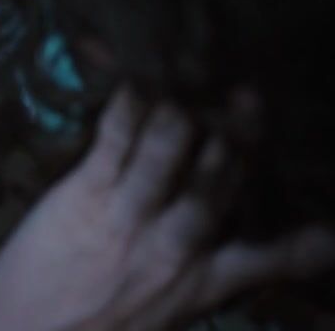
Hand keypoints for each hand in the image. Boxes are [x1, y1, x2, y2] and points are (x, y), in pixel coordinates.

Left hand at [0, 89, 334, 330]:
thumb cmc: (87, 329)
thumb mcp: (158, 318)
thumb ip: (191, 281)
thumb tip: (217, 249)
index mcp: (198, 287)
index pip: (264, 262)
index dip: (302, 246)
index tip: (328, 233)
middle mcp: (173, 250)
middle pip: (218, 187)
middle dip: (236, 142)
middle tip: (247, 100)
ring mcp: (127, 219)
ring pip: (168, 160)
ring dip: (181, 121)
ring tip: (191, 93)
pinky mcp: (83, 197)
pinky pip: (112, 146)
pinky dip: (126, 113)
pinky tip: (134, 86)